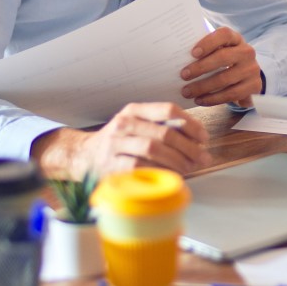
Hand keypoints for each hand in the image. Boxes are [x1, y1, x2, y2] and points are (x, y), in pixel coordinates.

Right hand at [32, 103, 210, 177]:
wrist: (83, 156)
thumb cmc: (118, 142)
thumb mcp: (138, 126)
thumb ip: (163, 127)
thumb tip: (197, 136)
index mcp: (134, 110)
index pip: (167, 109)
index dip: (190, 123)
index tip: (203, 137)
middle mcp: (124, 123)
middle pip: (164, 133)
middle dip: (189, 147)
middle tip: (203, 157)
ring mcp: (115, 144)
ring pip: (153, 150)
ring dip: (177, 161)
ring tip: (190, 167)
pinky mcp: (111, 164)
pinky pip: (141, 167)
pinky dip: (159, 171)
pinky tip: (171, 175)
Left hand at [180, 27, 262, 107]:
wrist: (248, 76)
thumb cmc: (225, 61)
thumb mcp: (219, 51)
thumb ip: (205, 52)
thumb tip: (177, 58)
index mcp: (235, 39)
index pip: (224, 35)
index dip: (208, 43)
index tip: (193, 53)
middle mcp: (246, 52)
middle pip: (223, 57)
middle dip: (201, 67)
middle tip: (183, 75)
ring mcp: (252, 69)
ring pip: (225, 78)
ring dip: (203, 87)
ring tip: (187, 92)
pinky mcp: (254, 86)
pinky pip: (231, 94)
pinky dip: (213, 99)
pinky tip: (200, 100)